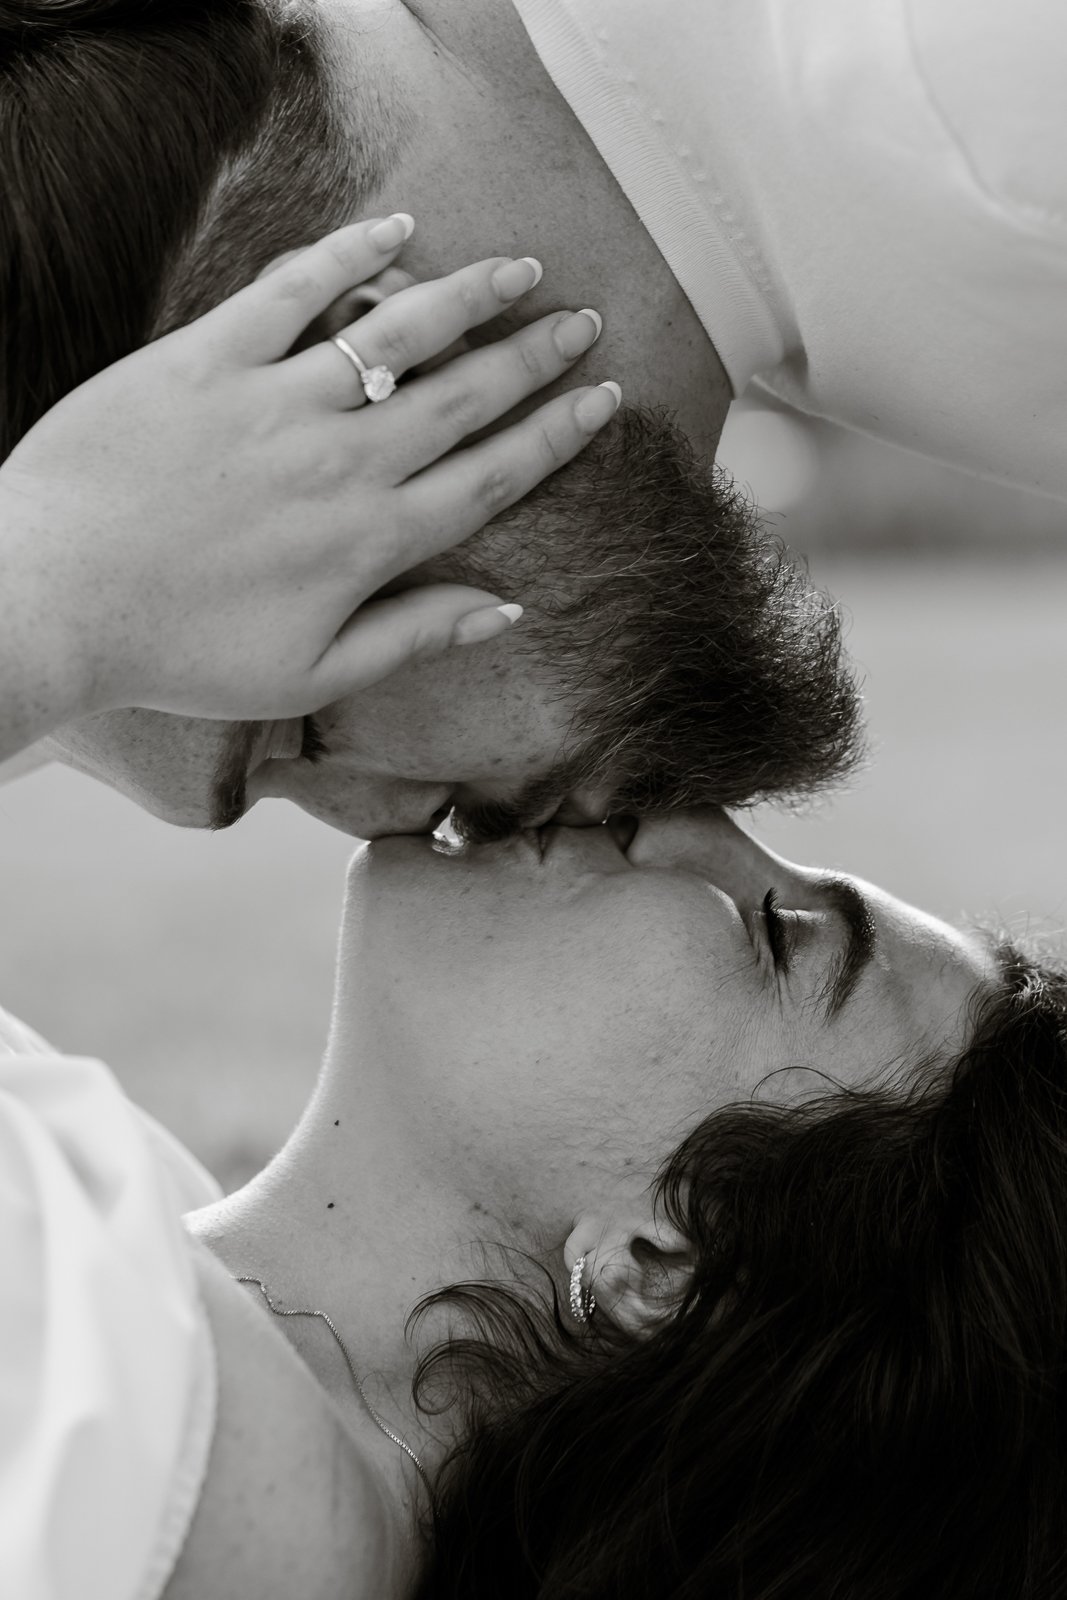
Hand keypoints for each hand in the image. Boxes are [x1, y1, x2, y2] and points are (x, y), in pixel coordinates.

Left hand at [0, 214, 619, 732]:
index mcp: (373, 540)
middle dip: (535, 355)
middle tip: (582, 322)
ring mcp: (278, 401)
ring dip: (470, 295)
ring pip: (399, 332)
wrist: (55, 597)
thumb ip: (412, 638)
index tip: (600, 399)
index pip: (492, 475)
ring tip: (519, 269)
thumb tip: (506, 613)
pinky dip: (349, 253)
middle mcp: (343, 460)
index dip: (556, 434)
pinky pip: (294, 289)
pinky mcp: (210, 357)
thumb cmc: (178, 651)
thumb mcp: (308, 676)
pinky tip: (394, 228)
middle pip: (466, 395)